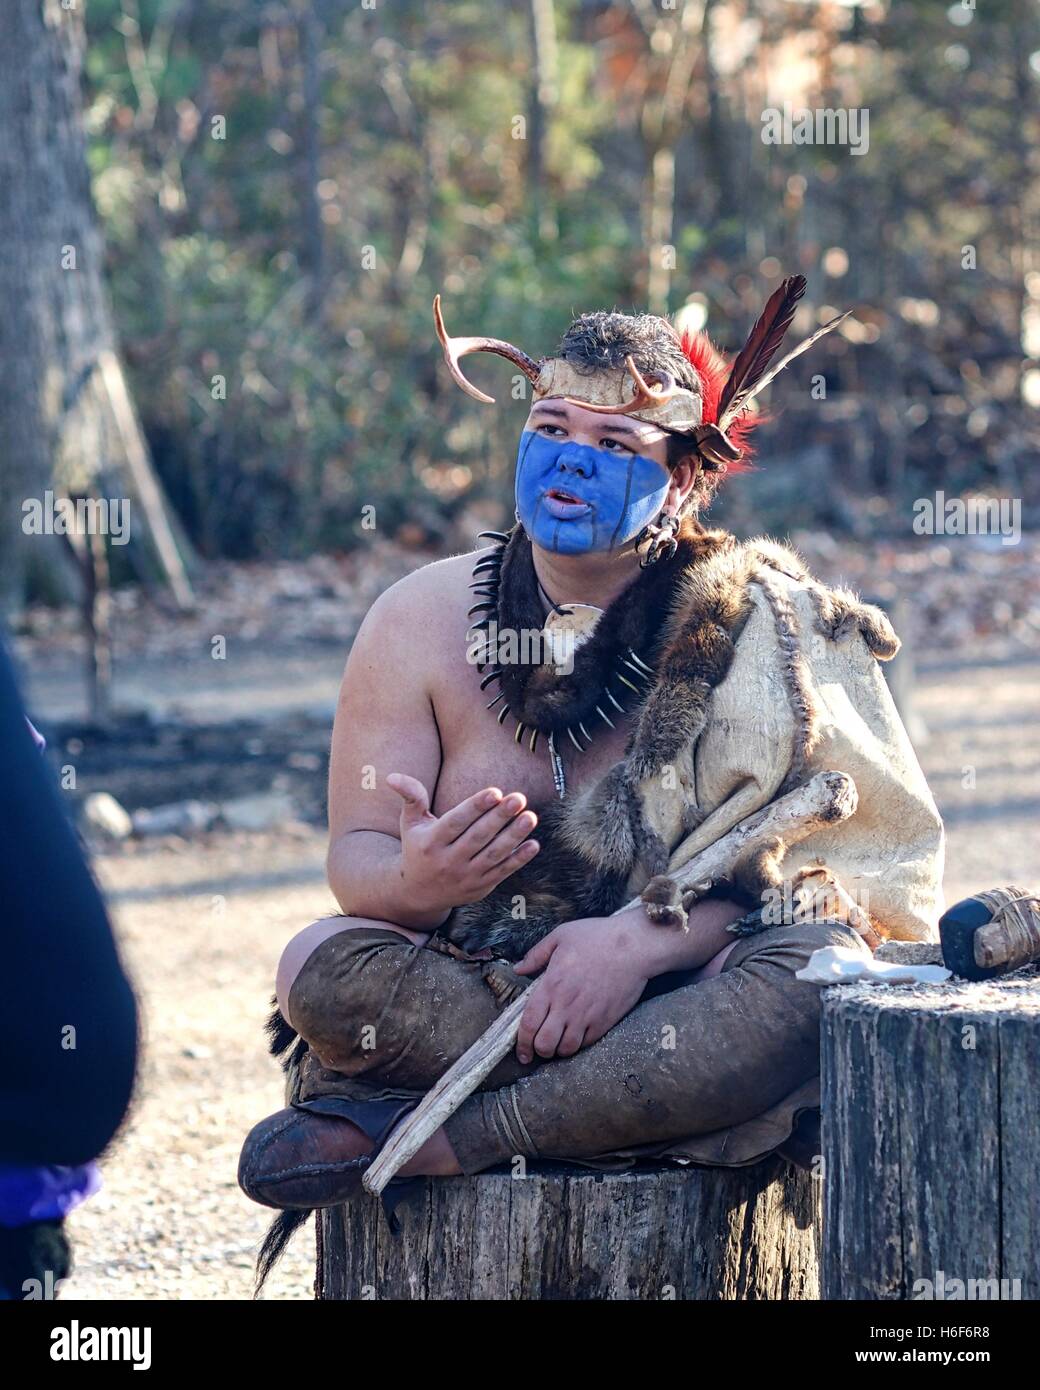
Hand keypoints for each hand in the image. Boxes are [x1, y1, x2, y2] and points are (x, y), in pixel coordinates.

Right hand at [386, 774, 539, 921]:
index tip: (495, 791)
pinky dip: (519, 859)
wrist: (418, 893)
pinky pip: (502, 872)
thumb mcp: (410, 823)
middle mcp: (448, 861)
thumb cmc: (417, 848)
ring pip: (493, 855)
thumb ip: (411, 797)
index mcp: (431, 842)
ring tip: (531, 816)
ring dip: (514, 836)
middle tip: (519, 798)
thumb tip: (392, 776)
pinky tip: (533, 844)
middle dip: (500, 817)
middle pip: (478, 837)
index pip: (456, 823)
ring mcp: (466, 876)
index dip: (475, 807)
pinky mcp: (480, 887)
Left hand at [512, 917, 648, 1063]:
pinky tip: (575, 1035)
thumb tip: (518, 968)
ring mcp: (587, 1015)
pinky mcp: (605, 1020)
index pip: (529, 1023)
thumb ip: (536, 955)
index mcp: (552, 985)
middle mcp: (567, 1005)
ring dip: (558, 1050)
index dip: (522, 1042)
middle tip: (537, 1047)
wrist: (634, 946)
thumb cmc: (598, 937)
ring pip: (566, 1049)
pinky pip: (586, 1043)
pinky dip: (577, 1045)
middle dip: (537, 1050)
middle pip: (545, 1044)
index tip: (521, 1051)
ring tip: (556, 1043)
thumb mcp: (561, 936)